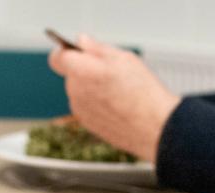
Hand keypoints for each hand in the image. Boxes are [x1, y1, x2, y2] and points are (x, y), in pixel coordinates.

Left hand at [48, 34, 180, 162]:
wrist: (156, 128)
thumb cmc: (143, 93)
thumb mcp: (125, 59)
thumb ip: (98, 49)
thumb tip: (83, 42)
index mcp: (81, 71)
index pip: (58, 58)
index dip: (68, 53)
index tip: (80, 53)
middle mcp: (76, 92)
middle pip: (73, 75)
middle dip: (88, 72)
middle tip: (114, 74)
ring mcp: (81, 111)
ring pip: (82, 93)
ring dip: (94, 90)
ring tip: (120, 93)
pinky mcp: (89, 125)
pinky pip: (89, 109)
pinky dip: (100, 106)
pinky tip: (120, 107)